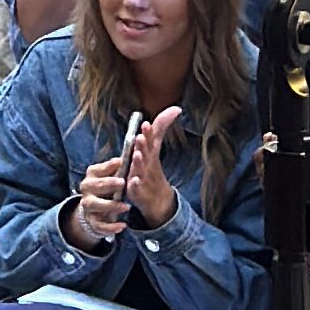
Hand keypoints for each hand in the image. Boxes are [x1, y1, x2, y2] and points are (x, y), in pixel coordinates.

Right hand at [68, 148, 132, 249]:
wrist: (94, 211)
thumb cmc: (106, 188)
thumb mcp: (110, 176)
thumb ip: (117, 168)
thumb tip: (127, 154)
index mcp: (91, 176)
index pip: (96, 170)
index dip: (108, 168)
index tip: (121, 164)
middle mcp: (86, 190)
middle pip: (93, 186)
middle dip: (107, 184)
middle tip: (122, 183)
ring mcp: (88, 206)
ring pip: (95, 205)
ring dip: (110, 206)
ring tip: (126, 206)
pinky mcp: (92, 222)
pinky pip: (100, 226)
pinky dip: (111, 227)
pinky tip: (123, 226)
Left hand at [123, 107, 183, 229]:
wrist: (159, 200)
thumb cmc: (153, 168)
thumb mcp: (155, 148)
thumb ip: (161, 128)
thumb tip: (175, 108)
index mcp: (150, 153)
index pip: (150, 141)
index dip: (148, 133)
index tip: (146, 124)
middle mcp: (148, 164)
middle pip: (146, 154)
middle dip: (143, 145)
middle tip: (140, 136)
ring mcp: (144, 177)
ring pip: (141, 169)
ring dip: (139, 162)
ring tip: (137, 155)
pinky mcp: (137, 190)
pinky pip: (136, 187)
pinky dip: (135, 184)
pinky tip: (133, 180)